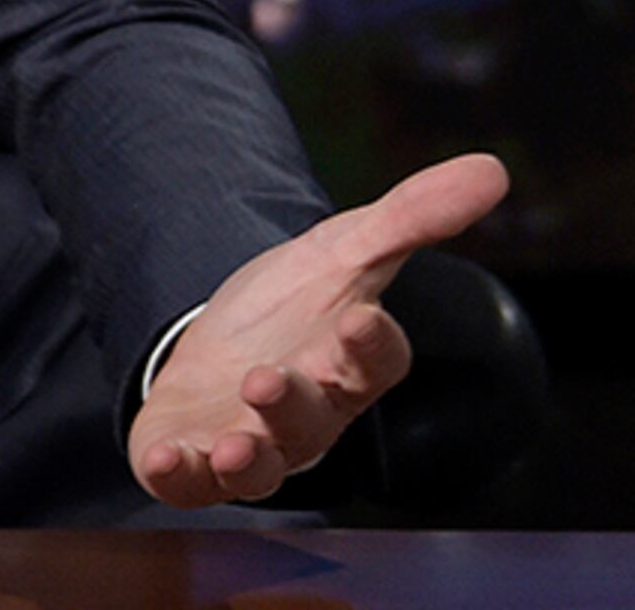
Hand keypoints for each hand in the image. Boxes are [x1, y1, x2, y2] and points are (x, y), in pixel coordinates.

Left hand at [128, 151, 509, 507]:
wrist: (220, 343)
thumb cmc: (295, 305)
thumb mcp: (342, 250)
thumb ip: (410, 217)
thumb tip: (492, 168)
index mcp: (348, 364)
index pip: (377, 362)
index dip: (372, 346)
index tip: (362, 319)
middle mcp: (308, 415)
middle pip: (311, 420)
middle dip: (292, 406)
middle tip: (267, 381)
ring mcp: (251, 443)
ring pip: (259, 467)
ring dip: (246, 460)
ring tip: (231, 445)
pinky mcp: (194, 458)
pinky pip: (189, 482)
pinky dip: (176, 475)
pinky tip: (158, 459)